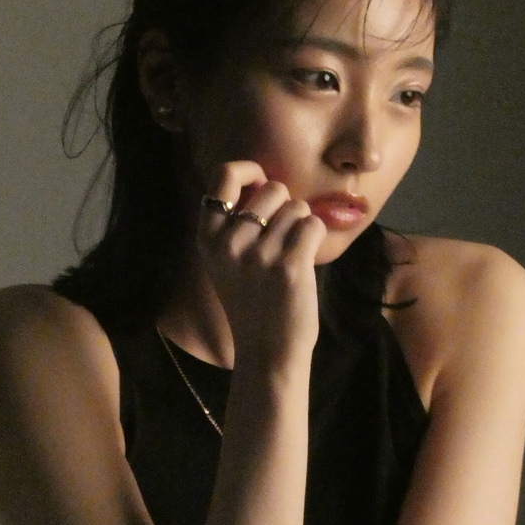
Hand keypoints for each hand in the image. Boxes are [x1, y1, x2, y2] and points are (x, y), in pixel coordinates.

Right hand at [198, 161, 325, 369]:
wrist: (267, 353)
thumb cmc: (254, 302)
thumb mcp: (226, 261)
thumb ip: (236, 222)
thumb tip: (264, 180)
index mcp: (208, 237)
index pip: (224, 175)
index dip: (250, 171)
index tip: (261, 184)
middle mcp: (229, 242)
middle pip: (272, 188)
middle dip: (286, 205)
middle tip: (282, 237)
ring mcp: (258, 254)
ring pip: (297, 207)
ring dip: (302, 225)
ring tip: (291, 255)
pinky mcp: (289, 265)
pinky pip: (312, 224)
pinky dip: (316, 236)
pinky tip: (305, 259)